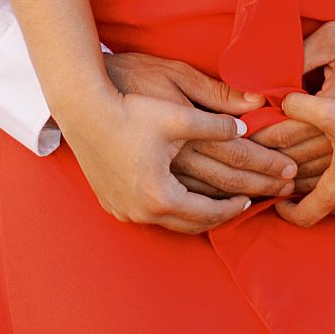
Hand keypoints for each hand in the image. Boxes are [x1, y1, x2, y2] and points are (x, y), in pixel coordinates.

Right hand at [60, 77, 259, 233]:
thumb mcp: (178, 115)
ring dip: (196, 213)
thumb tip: (244, 128)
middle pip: (192, 223)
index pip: (209, 211)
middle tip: (243, 204)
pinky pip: (151, 214)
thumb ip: (216, 125)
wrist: (82, 109)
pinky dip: (172, 210)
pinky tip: (180, 198)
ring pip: (171, 222)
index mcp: (162, 195)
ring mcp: (124, 210)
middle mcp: (141, 211)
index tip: (252, 198)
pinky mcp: (112, 202)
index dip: (234, 206)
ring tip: (216, 203)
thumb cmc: (129, 110)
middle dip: (220, 214)